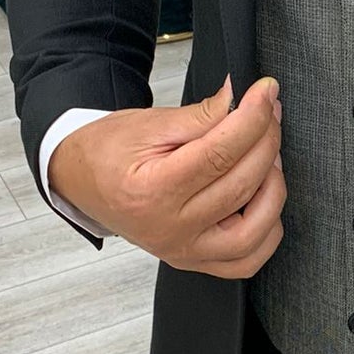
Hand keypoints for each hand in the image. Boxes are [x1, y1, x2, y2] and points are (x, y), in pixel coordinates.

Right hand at [49, 74, 284, 278]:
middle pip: (241, 186)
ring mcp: (183, 251)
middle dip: (266, 141)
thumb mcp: (146, 124)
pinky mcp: (194, 261)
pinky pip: (246, 261)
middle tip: (269, 112)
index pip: (219, 154)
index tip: (266, 91)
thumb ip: (199, 115)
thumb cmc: (107, 152)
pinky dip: (267, 231)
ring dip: (274, 187)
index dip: (252, 118)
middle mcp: (169, 229)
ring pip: (254, 231)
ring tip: (266, 155)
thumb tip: (239, 99)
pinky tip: (264, 199)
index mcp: (151, 191)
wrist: (80, 181)